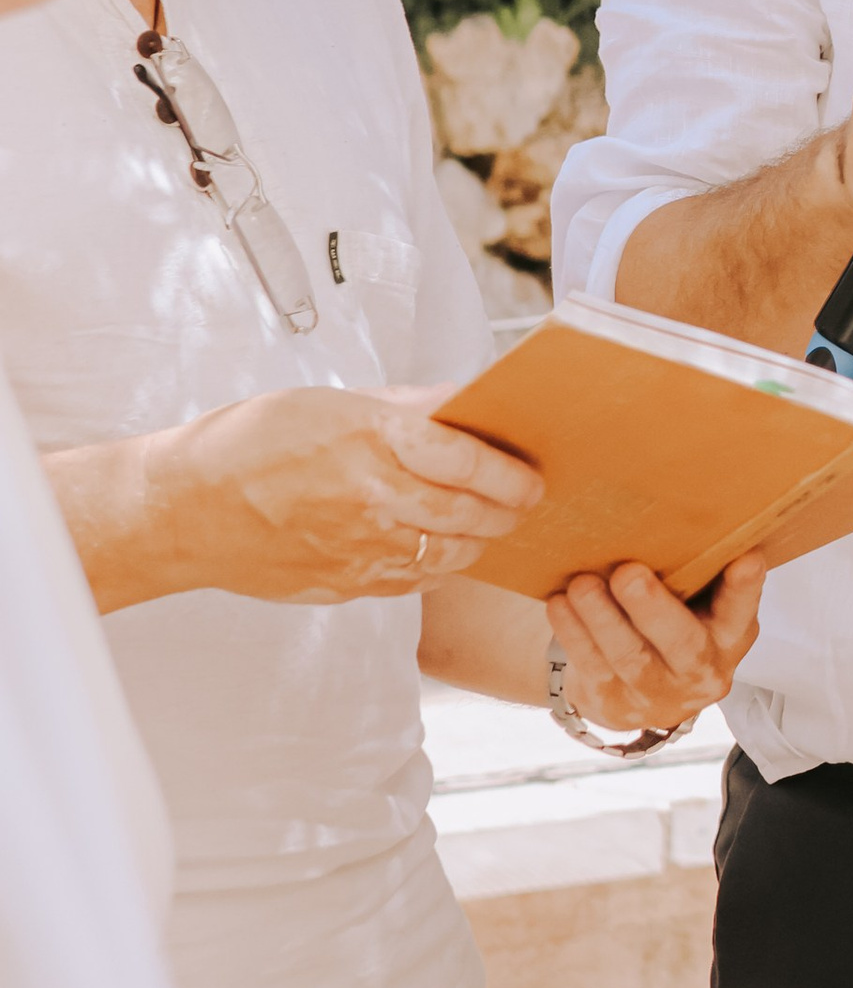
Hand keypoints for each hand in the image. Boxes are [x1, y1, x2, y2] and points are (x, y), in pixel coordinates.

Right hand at [160, 384, 539, 603]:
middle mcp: (371, 500)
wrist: (184, 510)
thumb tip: (460, 401)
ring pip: (447, 556)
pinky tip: (441, 550)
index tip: (532, 476)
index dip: (510, 472)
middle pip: (468, 514)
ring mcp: (358, 550)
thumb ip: (404, 406)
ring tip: (488, 526)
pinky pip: (411, 582)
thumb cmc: (249, 444)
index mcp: (370, 441)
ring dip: (477, 542)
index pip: (467, 460)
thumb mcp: (330, 402)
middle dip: (507, 511)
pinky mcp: (343, 586)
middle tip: (524, 503)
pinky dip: (437, 567)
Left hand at [548, 554, 765, 733]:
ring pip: (630, 658)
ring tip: (582, 585)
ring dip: (602, 618)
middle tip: (629, 573)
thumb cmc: (672, 625)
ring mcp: (658, 694)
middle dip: (653, 607)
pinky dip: (574, 634)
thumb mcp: (698, 602)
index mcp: (729, 635)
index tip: (745, 558)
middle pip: (682, 642)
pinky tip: (560, 605)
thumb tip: (680, 507)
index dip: (745, 587)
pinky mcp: (615, 704)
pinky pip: (593, 668)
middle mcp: (701, 670)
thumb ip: (699, 570)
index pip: (742, 609)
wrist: (640, 690)